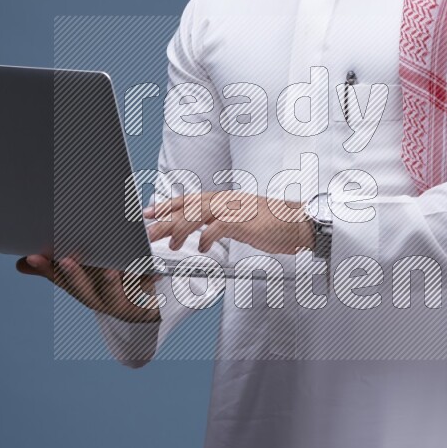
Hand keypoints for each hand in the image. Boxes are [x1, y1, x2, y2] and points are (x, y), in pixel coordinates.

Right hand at [16, 255, 160, 323]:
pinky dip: (148, 280)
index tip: (32, 256)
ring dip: (111, 283)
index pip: (61, 281)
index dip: (47, 269)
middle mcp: (99, 300)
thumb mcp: (82, 275)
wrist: (145, 307)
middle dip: (74, 276)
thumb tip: (20, 264)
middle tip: (65, 260)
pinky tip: (151, 271)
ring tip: (109, 270)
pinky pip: (146, 291)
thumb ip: (55, 269)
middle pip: (84, 291)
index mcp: (83, 291)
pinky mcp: (145, 302)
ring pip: (115, 294)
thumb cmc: (107, 284)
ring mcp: (121, 303)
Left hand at [145, 191, 314, 255]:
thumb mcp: (242, 220)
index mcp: (225, 199)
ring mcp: (235, 209)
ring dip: (180, 229)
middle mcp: (227, 200)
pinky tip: (201, 248)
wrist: (299, 223)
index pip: (190, 199)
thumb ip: (222, 221)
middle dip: (165, 218)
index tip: (149, 213)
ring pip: (199, 214)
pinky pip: (219, 227)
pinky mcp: (245, 221)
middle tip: (147, 231)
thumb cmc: (273, 224)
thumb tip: (203, 231)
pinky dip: (207, 237)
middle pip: (188, 207)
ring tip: (169, 244)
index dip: (167, 205)